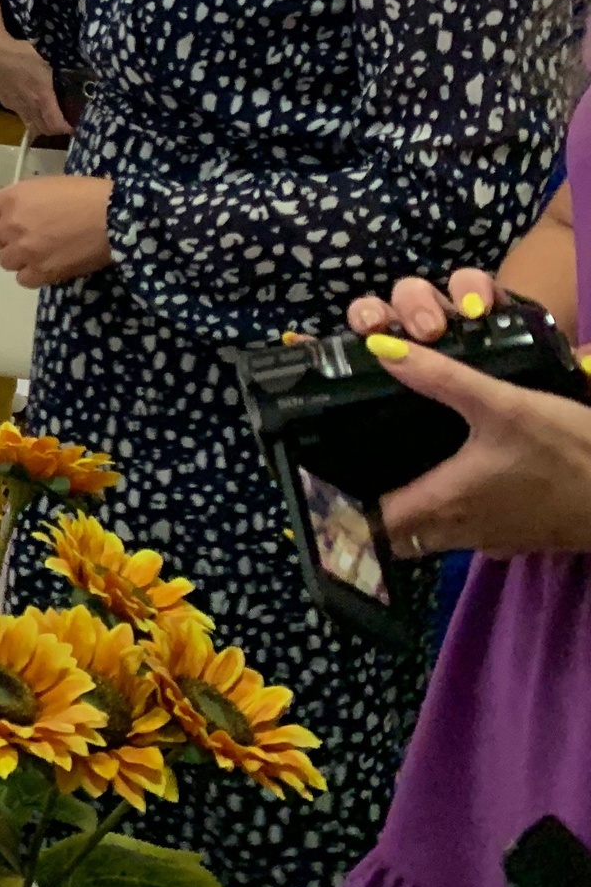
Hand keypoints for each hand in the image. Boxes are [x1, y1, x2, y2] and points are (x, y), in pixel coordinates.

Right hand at [0, 33, 69, 137]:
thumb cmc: (22, 54)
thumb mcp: (46, 65)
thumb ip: (56, 80)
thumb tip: (67, 87)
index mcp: (42, 97)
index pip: (55, 124)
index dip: (66, 129)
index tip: (75, 125)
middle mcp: (29, 107)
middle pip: (44, 129)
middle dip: (56, 129)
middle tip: (64, 121)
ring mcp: (16, 107)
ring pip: (32, 126)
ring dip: (42, 125)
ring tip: (49, 117)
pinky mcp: (6, 103)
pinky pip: (22, 116)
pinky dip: (30, 116)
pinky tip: (31, 104)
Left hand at [0, 175, 113, 287]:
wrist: (115, 217)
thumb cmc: (88, 193)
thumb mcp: (49, 185)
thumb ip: (26, 199)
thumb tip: (20, 212)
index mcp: (12, 198)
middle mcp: (11, 225)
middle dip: (4, 238)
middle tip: (22, 237)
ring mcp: (25, 251)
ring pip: (6, 261)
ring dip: (18, 257)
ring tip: (38, 253)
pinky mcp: (41, 272)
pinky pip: (23, 279)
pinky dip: (32, 274)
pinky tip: (46, 267)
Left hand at [348, 271, 590, 553]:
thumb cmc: (571, 452)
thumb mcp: (504, 404)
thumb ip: (441, 377)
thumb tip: (379, 347)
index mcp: (444, 503)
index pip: (373, 523)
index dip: (342, 509)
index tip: (320, 483)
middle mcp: (462, 531)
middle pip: (397, 534)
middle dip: (370, 512)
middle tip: (351, 472)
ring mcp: (493, 539)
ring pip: (432, 534)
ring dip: (410, 512)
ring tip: (391, 470)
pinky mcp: (519, 537)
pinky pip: (468, 531)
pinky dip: (450, 512)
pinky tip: (452, 479)